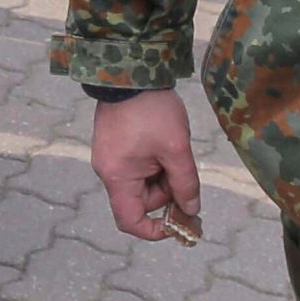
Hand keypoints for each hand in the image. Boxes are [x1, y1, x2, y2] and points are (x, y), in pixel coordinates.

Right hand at [91, 88, 201, 242]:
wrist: (131, 70)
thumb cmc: (152, 110)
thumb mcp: (176, 149)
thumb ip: (185, 184)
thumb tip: (192, 210)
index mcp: (117, 176)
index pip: (130, 221)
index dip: (155, 230)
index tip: (179, 223)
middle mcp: (107, 170)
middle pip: (139, 201)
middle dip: (165, 194)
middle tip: (184, 173)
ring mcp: (108, 156)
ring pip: (139, 183)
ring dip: (160, 176)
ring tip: (174, 150)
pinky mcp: (112, 144)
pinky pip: (134, 168)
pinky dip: (152, 165)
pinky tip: (163, 145)